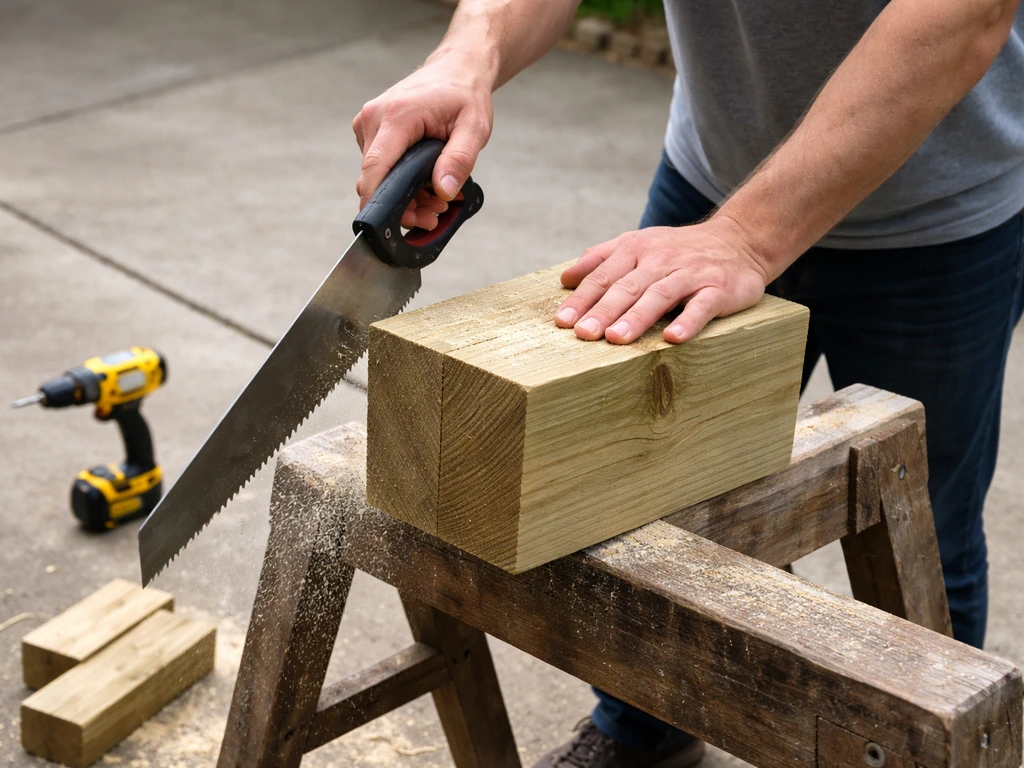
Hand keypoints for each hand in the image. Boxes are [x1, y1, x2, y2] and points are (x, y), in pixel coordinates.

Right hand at [353, 50, 493, 230]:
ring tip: (437, 197)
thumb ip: (460, 160)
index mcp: (396, 116)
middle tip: (437, 212)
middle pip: (375, 178)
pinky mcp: (370, 131)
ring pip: (376, 176)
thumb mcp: (474, 128)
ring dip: (404, 195)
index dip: (377, 201)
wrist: (455, 71)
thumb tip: (444, 190)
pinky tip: (424, 182)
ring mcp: (368, 124)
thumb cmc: (464, 95)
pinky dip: (399, 180)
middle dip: (404, 204)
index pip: (375, 168)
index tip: (386, 225)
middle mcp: (373, 119)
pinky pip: (379, 166)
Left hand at [554, 218, 770, 343]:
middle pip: (628, 287)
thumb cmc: (679, 250)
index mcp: (637, 249)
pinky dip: (688, 321)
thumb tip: (565, 278)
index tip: (562, 321)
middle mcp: (661, 260)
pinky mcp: (719, 289)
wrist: (740, 240)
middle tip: (584, 334)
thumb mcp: (638, 244)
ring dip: (637, 318)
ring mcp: (691, 274)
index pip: (604, 276)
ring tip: (616, 339)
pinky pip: (702, 306)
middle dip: (604, 311)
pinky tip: (674, 338)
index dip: (582, 299)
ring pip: (660, 295)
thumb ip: (601, 258)